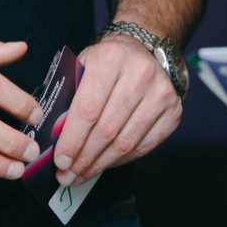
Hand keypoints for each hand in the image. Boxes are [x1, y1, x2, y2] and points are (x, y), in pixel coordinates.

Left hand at [52, 35, 181, 185]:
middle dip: (84, 159)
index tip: (61, 160)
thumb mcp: (82, 66)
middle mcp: (140, 75)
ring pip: (126, 143)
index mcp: (110, 59)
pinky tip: (105, 164)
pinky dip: (121, 160)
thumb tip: (53, 138)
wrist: (143, 50)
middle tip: (68, 175)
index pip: (88, 109)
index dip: (72, 140)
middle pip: (107, 130)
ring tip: (82, 174)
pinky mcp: (173, 112)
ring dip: (101, 164)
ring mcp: (161, 94)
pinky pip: (144, 146)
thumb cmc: (106, 62)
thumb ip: (68, 96)